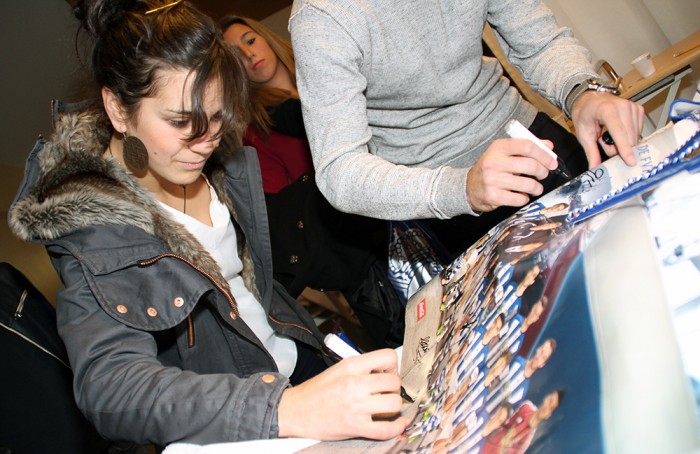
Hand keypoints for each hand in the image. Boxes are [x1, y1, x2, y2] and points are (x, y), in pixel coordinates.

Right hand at [278, 349, 408, 439]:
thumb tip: (386, 370)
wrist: (295, 411)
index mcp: (351, 366)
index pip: (388, 357)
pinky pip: (386, 429)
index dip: (393, 366)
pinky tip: (398, 424)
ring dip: (395, 407)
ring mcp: (356, 407)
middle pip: (394, 382)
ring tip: (387, 407)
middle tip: (387, 392)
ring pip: (394, 404)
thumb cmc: (316, 390)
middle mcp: (355, 384)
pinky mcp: (355, 427)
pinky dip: (397, 428)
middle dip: (395, 388)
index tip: (388, 373)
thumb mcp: (338, 369)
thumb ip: (362, 367)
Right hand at [466, 138, 557, 212]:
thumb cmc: (492, 168)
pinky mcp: (493, 196)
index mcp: (499, 147)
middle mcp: (494, 162)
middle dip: (543, 172)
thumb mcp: (505, 153)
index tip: (552, 162)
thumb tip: (549, 147)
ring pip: (528, 184)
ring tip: (535, 188)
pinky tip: (522, 196)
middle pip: (530, 165)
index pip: (527, 146)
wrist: (469, 187)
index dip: (544, 154)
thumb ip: (526, 148)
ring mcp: (492, 180)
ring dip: (537, 188)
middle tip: (543, 175)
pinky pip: (519, 199)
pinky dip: (525, 198)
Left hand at [571, 91, 644, 167]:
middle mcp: (622, 106)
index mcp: (606, 109)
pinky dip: (628, 136)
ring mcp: (632, 106)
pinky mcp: (638, 109)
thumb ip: (591, 152)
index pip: (619, 132)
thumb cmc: (585, 113)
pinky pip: (638, 131)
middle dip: (617, 148)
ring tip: (609, 135)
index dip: (625, 149)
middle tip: (603, 142)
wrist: (589, 99)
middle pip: (629, 138)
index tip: (630, 161)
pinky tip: (618, 131)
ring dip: (623, 143)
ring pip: (635, 137)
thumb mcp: (583, 134)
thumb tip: (595, 168)